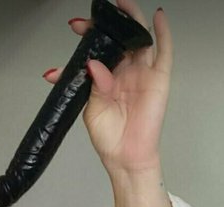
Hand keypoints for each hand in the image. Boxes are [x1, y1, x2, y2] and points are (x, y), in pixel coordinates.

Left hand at [44, 0, 172, 176]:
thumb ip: (93, 86)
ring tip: (121, 5)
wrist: (125, 157)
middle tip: (90, 18)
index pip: (97, 51)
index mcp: (105, 79)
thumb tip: (93, 64)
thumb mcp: (92, 110)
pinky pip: (164, 51)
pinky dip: (162, 33)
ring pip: (139, 39)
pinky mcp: (158, 79)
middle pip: (117, 40)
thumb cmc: (109, 138)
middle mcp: (124, 72)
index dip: (87, 37)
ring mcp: (141, 73)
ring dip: (131, 20)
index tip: (75, 28)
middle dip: (105, 26)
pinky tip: (157, 18)